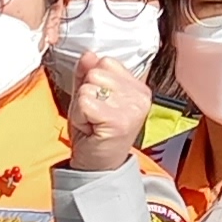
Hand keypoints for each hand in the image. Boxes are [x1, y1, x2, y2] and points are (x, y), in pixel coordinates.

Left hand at [65, 53, 149, 170]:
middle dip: (86, 93)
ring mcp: (132, 108)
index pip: (106, 61)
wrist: (97, 166)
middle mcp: (140, 96)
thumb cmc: (96, 134)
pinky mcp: (119, 120)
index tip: (100, 103)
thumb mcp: (90, 97)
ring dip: (82, 106)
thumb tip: (88, 54)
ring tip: (93, 122)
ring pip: (88, 87)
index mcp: (138, 88)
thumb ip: (88, 73)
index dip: (94, 81)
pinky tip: (91, 128)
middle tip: (94, 115)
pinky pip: (85, 102)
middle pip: (96, 71)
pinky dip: (80, 116)